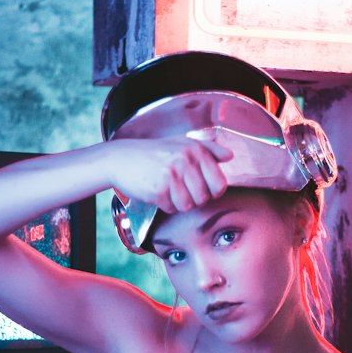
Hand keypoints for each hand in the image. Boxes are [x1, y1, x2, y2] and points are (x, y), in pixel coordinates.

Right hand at [108, 136, 232, 213]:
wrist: (121, 158)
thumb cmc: (154, 153)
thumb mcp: (182, 144)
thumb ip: (209, 149)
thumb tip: (230, 156)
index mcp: (196, 150)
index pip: (220, 185)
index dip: (211, 192)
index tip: (198, 187)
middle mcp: (186, 160)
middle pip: (204, 198)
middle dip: (193, 199)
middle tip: (178, 188)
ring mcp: (172, 175)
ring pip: (188, 206)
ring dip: (178, 203)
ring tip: (167, 189)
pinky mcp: (158, 189)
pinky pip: (171, 208)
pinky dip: (165, 205)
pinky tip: (156, 192)